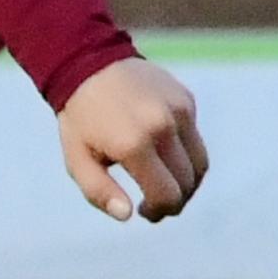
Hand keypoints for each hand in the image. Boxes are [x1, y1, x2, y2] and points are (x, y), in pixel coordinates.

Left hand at [55, 57, 206, 222]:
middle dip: (175, 201)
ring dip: (188, 183)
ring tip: (166, 185)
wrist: (89, 63)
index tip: (145, 212)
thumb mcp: (77, 159)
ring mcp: (179, 110)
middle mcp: (163, 126)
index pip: (167, 194)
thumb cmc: (80, 119)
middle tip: (157, 204)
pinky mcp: (186, 99)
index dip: (160, 211)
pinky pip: (195, 138)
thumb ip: (99, 192)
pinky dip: (184, 154)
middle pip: (188, 182)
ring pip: (200, 163)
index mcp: (134, 144)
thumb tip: (128, 215)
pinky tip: (161, 151)